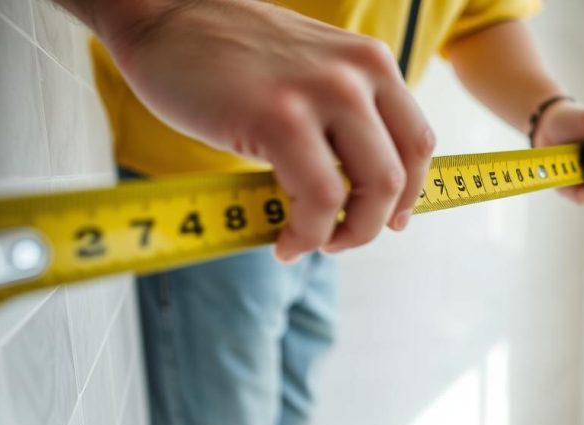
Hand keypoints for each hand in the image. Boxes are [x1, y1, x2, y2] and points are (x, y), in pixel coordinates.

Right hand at [93, 0, 434, 260]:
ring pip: (372, 191)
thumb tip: (365, 193)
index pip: (418, 143)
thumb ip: (344, 118)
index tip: (391, 220)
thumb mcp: (311, 72)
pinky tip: (285, 242)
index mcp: (372, 63)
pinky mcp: (280, 118)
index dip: (411, 194)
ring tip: (311, 242)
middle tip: (340, 239)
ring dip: (348, 235)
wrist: (165, 16)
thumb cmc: (229, 56)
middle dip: (375, 223)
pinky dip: (307, 234)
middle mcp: (358, 75)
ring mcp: (322, 94)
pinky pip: (319, 199)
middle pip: (401, 174)